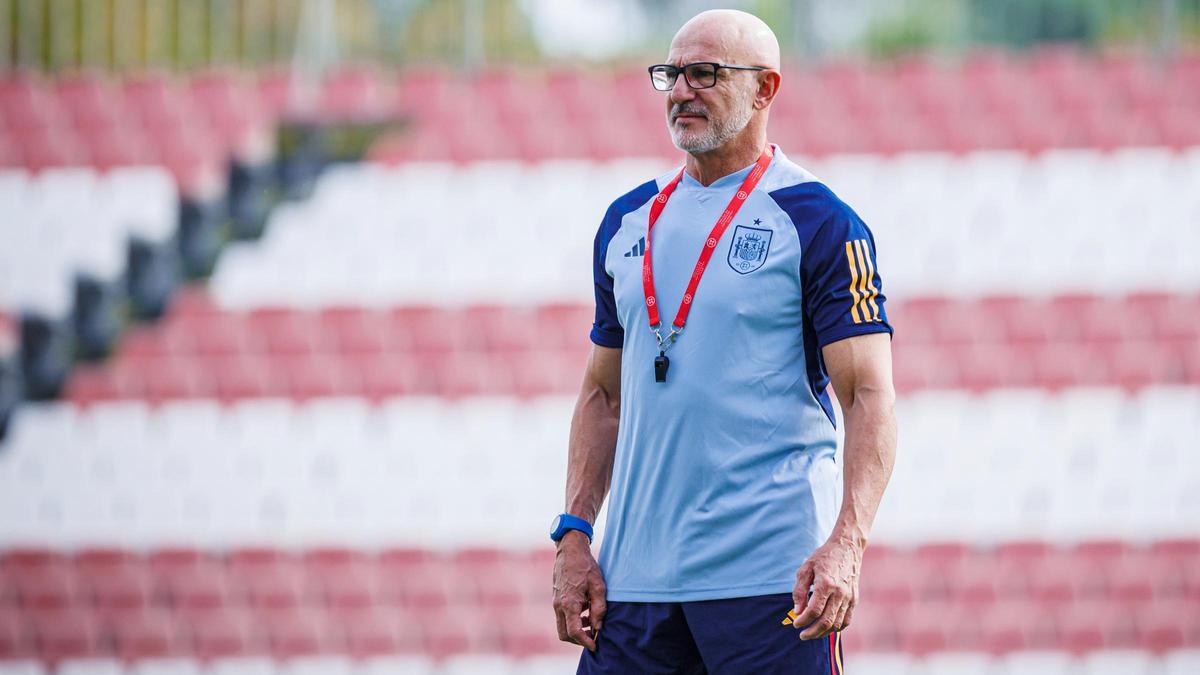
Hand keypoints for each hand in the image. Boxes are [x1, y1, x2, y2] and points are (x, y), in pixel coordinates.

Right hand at [552, 530, 606, 650]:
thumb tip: (598, 627)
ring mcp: (555, 602)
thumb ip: (599, 609)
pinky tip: (585, 611)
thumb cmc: (586, 566)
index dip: (585, 642)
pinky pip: (562, 616)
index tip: (595, 645)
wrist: (570, 550)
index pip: (574, 632)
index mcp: (569, 604)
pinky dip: (573, 620)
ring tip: (591, 622)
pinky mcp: (556, 598)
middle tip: (592, 637)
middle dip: (578, 640)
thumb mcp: (599, 586)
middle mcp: (559, 605)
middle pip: (564, 634)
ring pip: (562, 626)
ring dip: (576, 629)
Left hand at [791, 535, 862, 639]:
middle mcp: (840, 593)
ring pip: (837, 624)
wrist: (847, 547)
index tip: (795, 623)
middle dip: (812, 632)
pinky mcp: (855, 599)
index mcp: (826, 584)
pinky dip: (836, 628)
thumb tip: (797, 611)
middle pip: (826, 621)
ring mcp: (849, 597)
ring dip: (823, 632)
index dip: (803, 620)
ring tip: (812, 633)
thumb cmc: (823, 557)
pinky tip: (826, 628)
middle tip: (802, 635)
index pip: (814, 610)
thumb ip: (799, 590)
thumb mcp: (805, 568)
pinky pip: (846, 620)